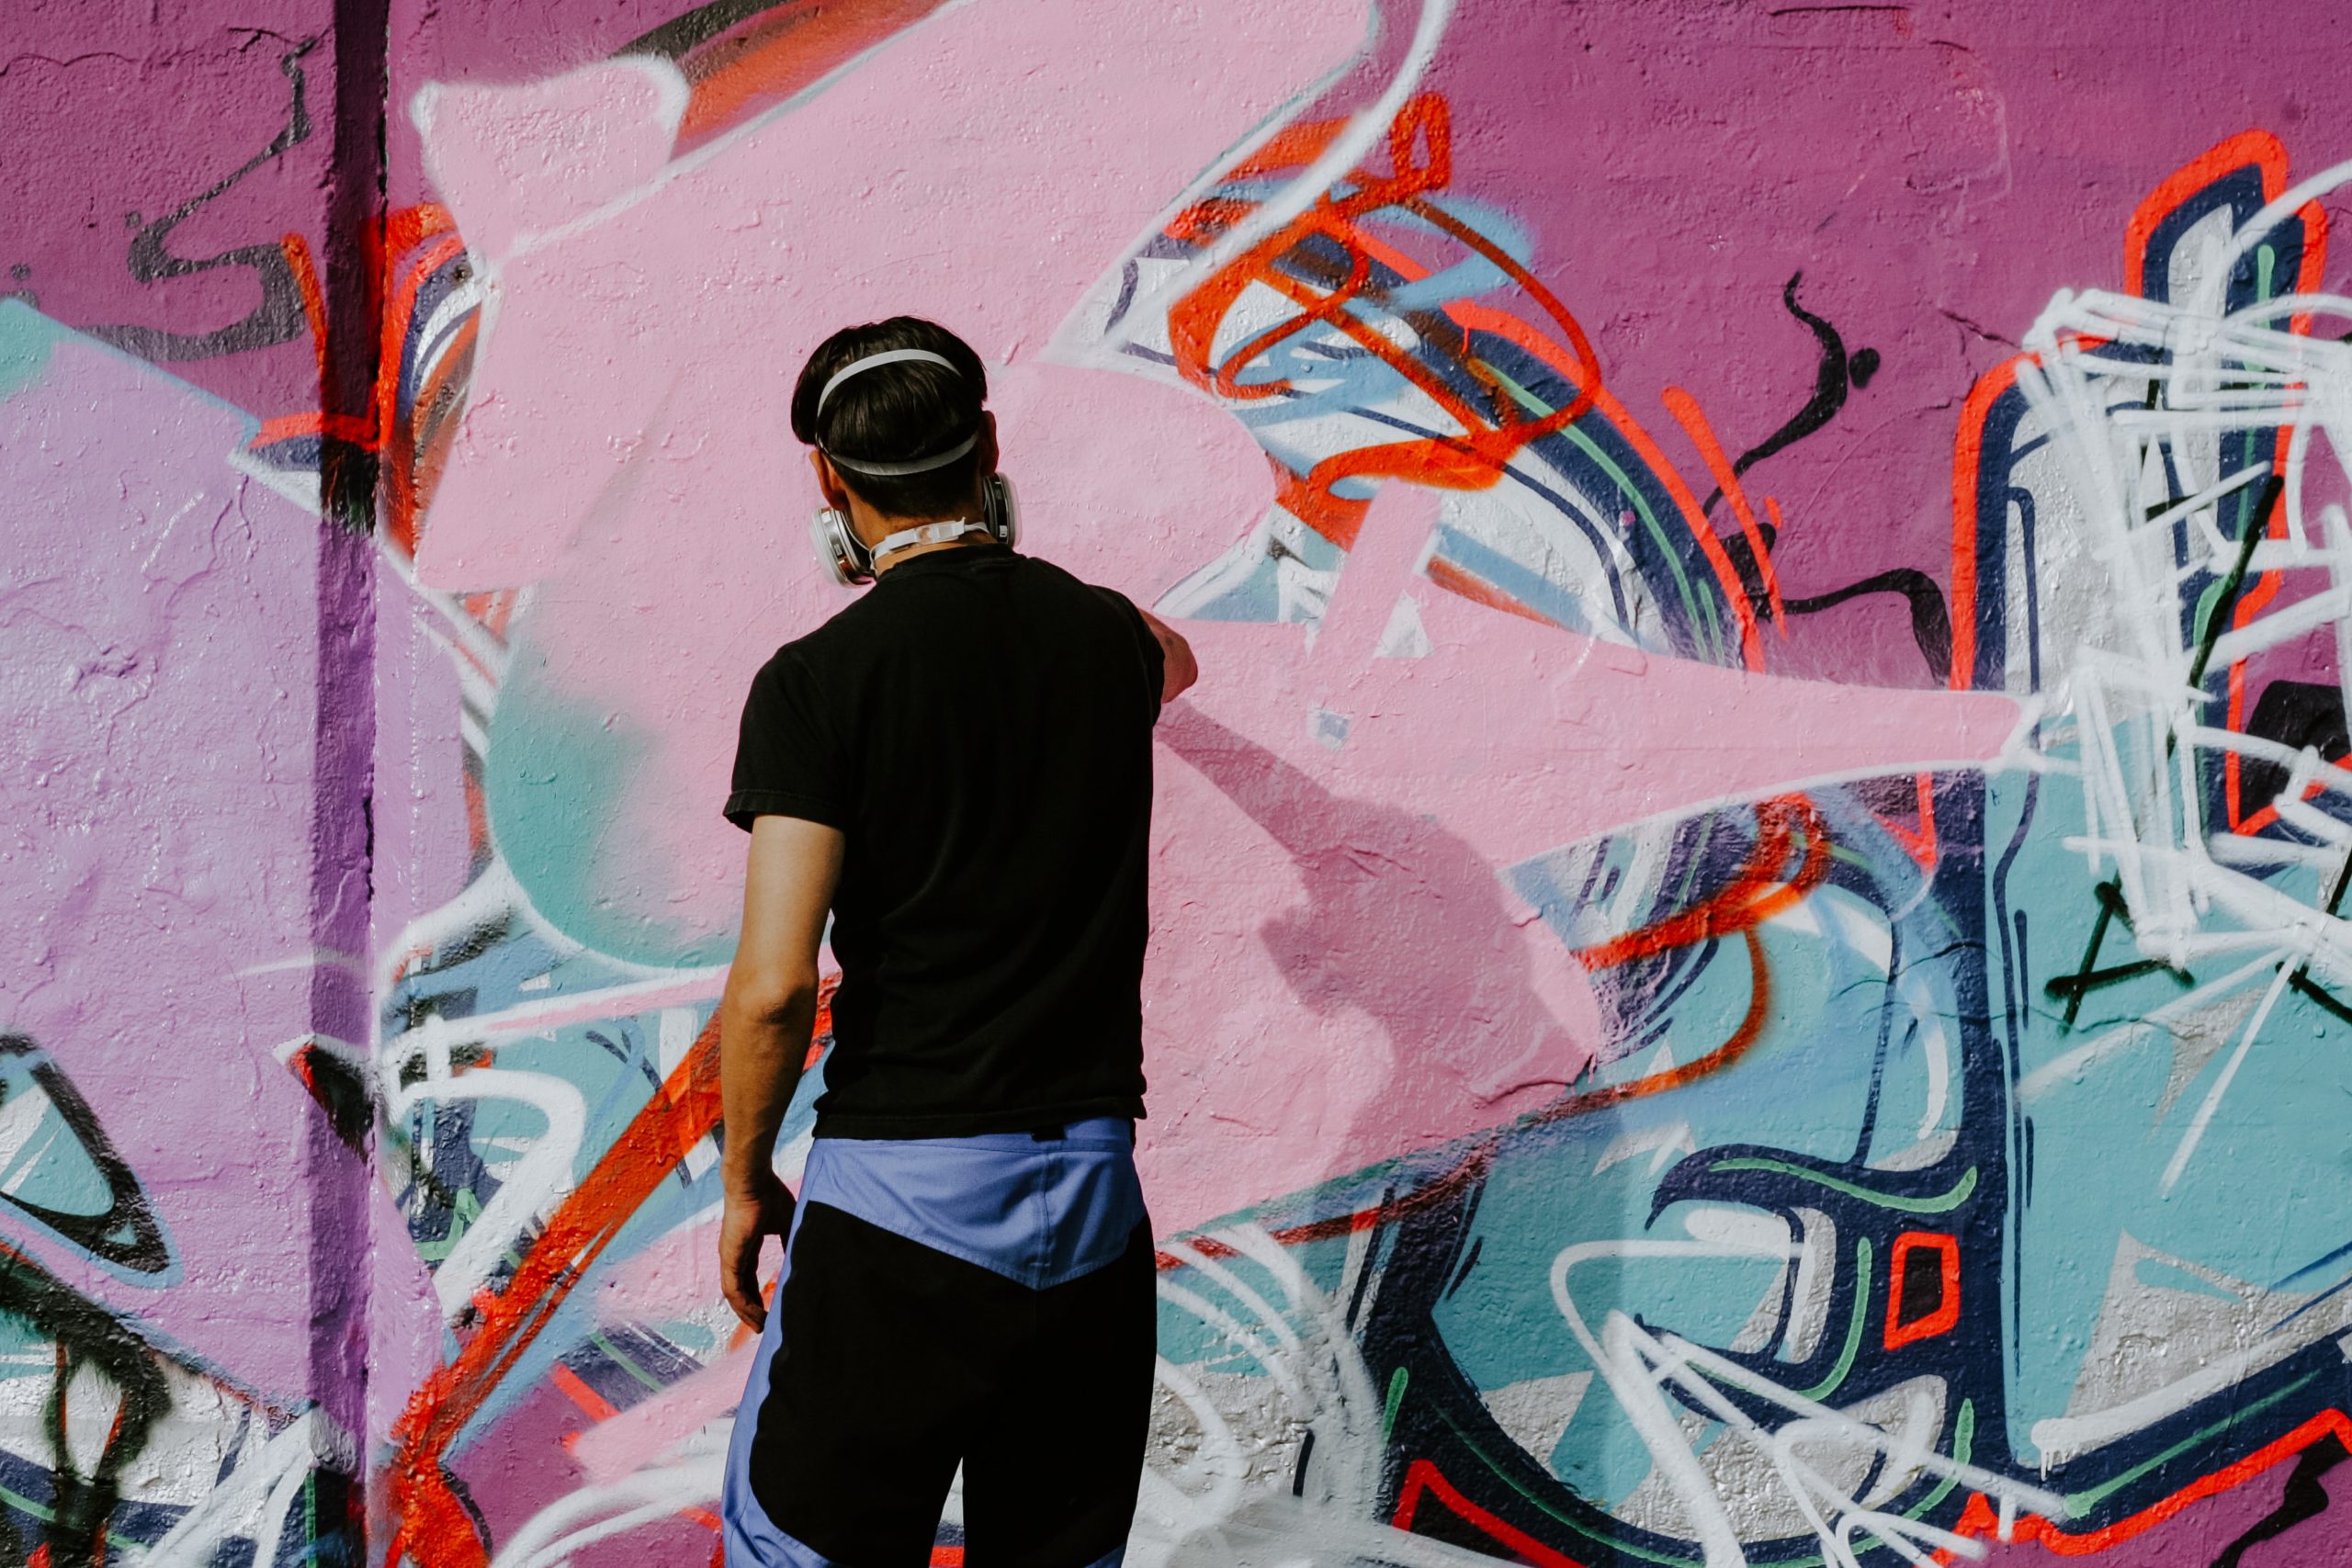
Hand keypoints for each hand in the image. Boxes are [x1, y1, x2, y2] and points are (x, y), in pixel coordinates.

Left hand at [718, 1171, 796, 1330]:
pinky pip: (734, 1290)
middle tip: (764, 1327)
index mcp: (746, 1245)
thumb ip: (790, 1242)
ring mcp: (730, 1257)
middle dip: (751, 1310)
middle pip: (740, 1290)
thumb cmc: (769, 1195)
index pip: (749, 1277)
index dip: (758, 1295)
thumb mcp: (786, 1223)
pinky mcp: (730, 1258)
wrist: (754, 1181)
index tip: (768, 1309)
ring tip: (762, 1328)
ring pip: (735, 1295)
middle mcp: (734, 1254)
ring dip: (747, 1313)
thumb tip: (801, 1259)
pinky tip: (757, 1317)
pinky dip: (744, 1306)